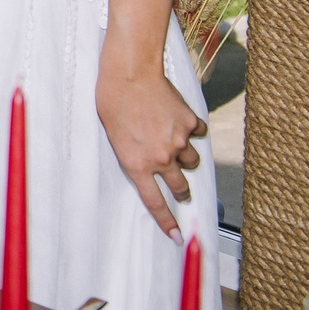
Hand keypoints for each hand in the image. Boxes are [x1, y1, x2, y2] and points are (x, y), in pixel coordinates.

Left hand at [97, 59, 206, 235]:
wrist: (129, 73)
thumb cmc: (111, 101)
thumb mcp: (113, 136)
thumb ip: (132, 155)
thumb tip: (146, 164)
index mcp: (136, 164)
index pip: (155, 202)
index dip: (167, 221)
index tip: (178, 237)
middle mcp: (161, 158)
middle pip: (181, 186)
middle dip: (182, 190)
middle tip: (181, 187)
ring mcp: (179, 141)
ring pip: (192, 161)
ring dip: (185, 156)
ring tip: (172, 140)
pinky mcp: (190, 123)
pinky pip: (197, 133)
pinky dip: (190, 129)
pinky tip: (177, 117)